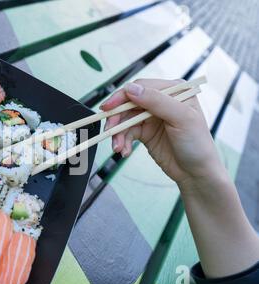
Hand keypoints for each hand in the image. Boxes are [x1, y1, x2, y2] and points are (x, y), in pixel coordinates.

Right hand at [101, 79, 225, 187]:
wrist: (196, 173)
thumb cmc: (197, 144)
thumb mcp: (181, 119)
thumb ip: (157, 101)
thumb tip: (130, 89)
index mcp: (173, 91)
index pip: (142, 86)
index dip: (122, 96)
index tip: (108, 108)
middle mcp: (161, 101)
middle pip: (129, 102)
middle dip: (117, 118)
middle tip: (109, 130)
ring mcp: (151, 116)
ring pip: (125, 119)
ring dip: (118, 133)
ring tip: (118, 148)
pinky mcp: (144, 131)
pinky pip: (126, 132)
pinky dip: (122, 141)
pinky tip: (124, 151)